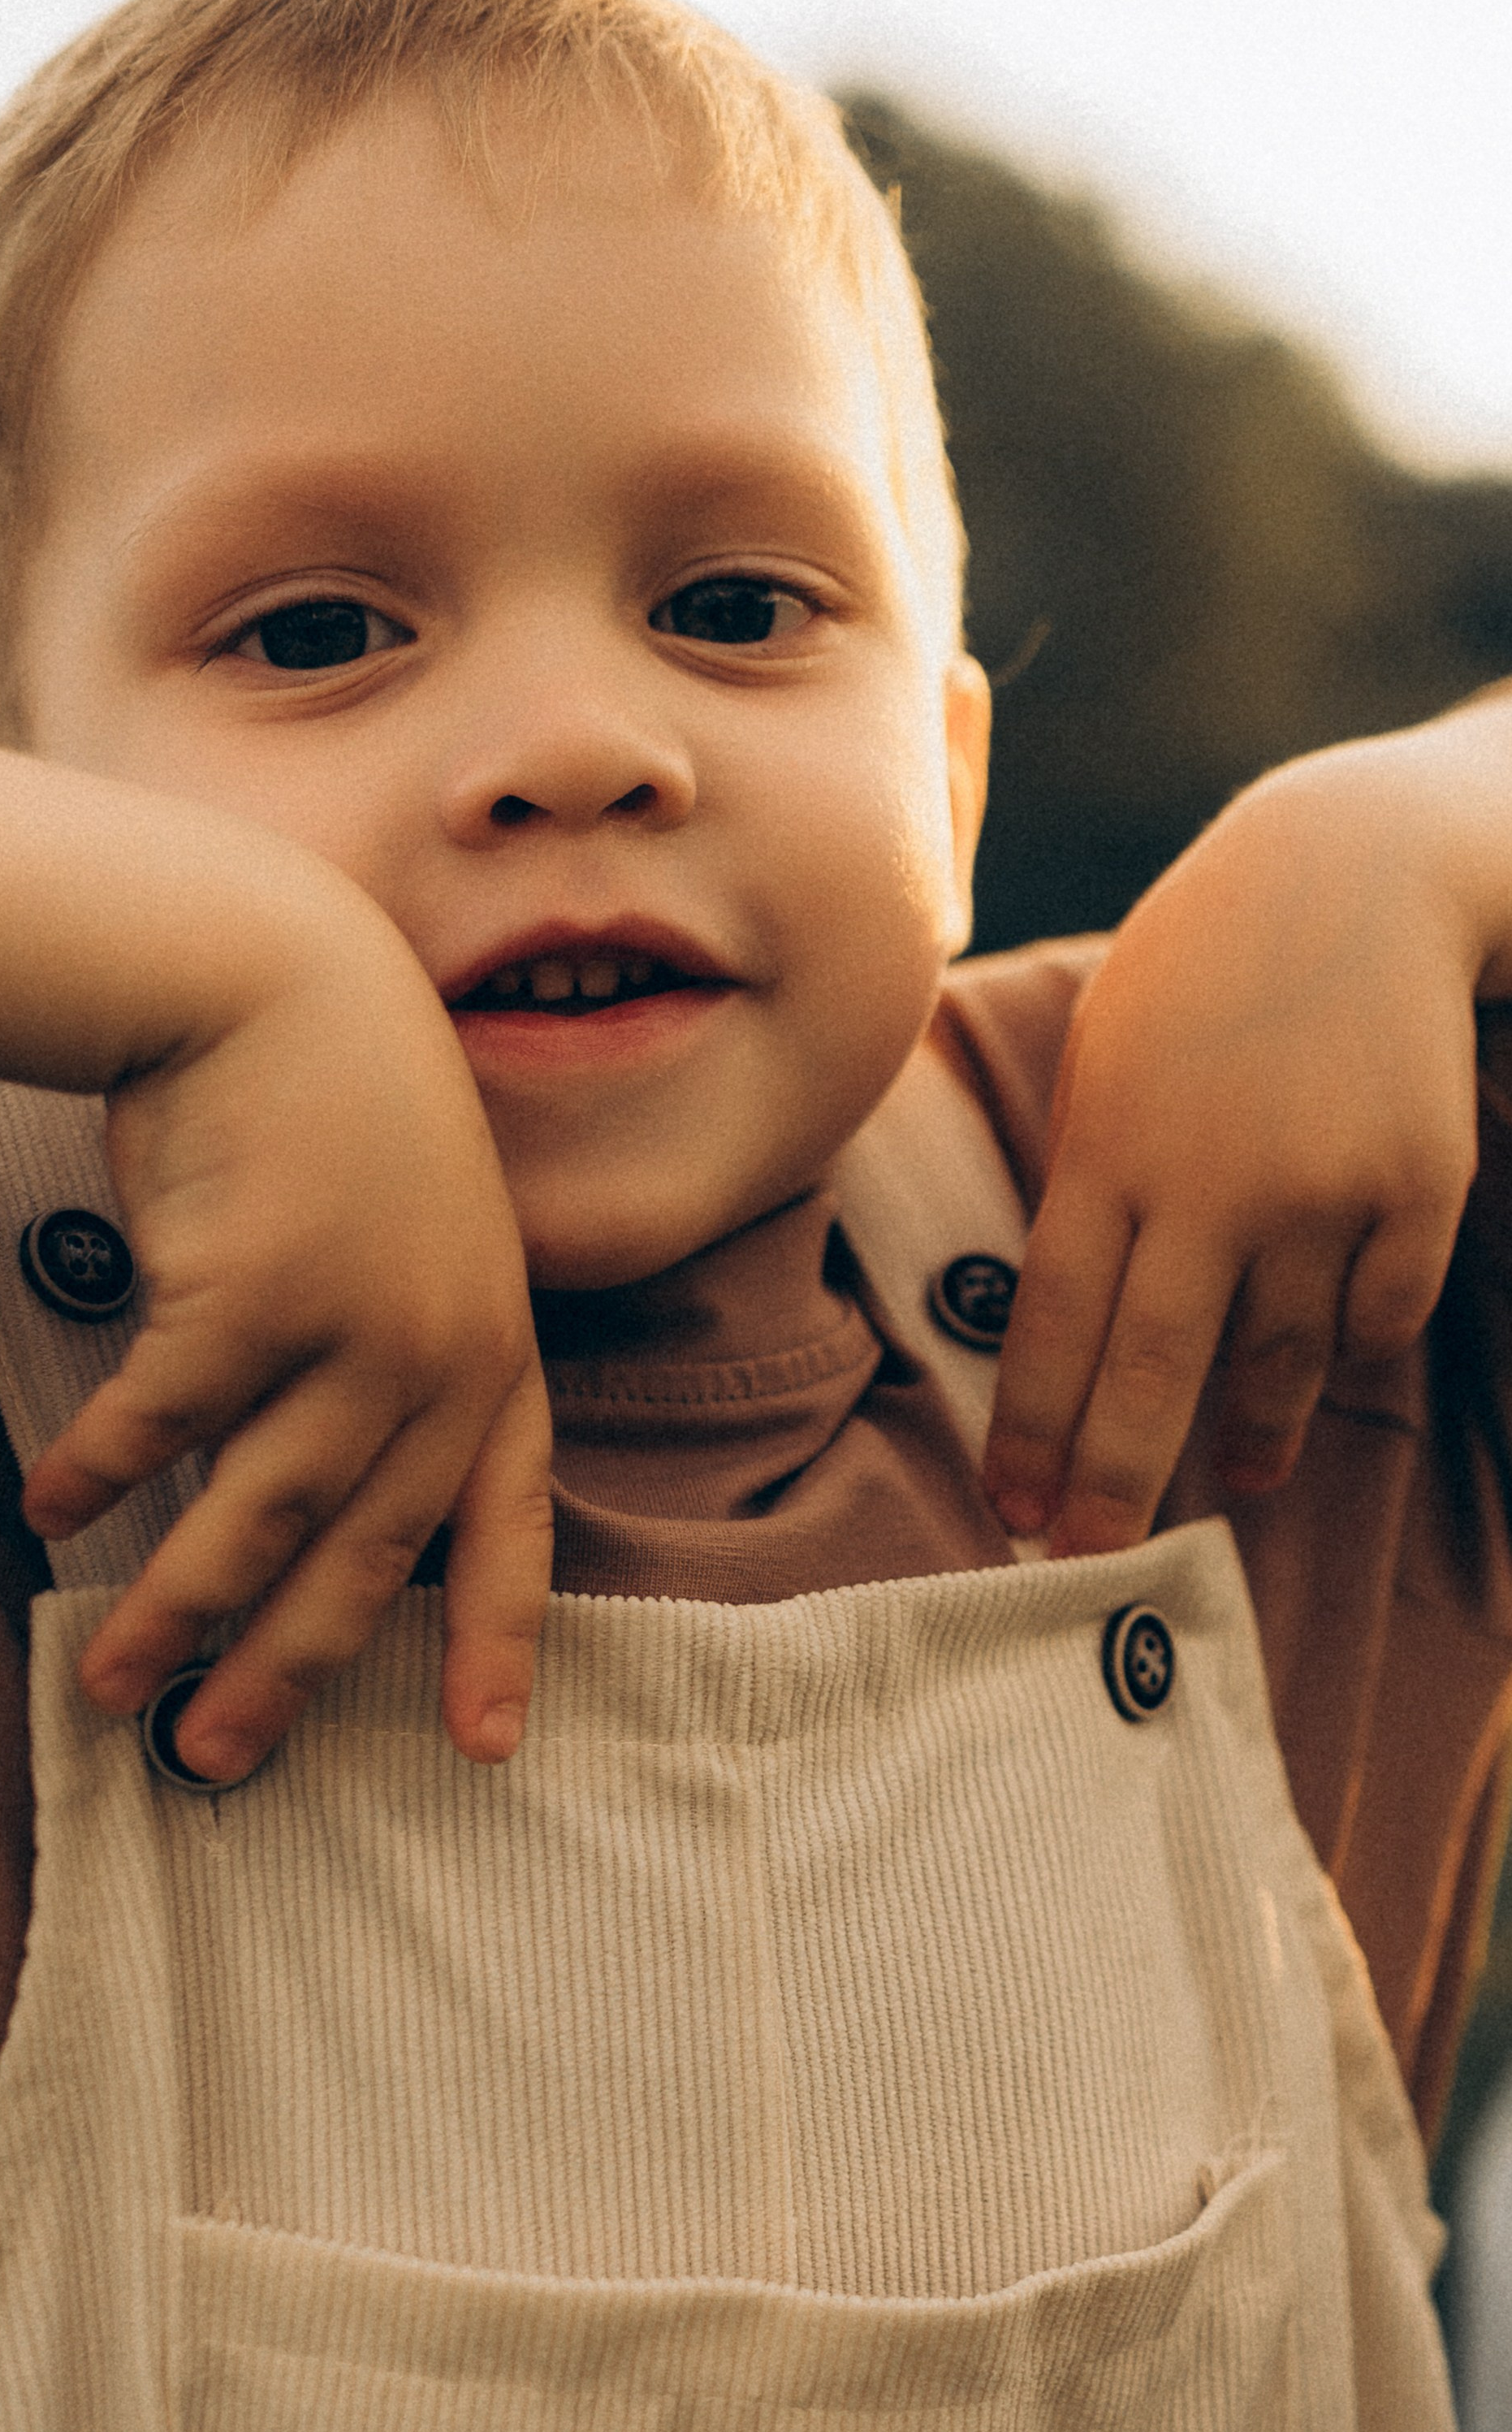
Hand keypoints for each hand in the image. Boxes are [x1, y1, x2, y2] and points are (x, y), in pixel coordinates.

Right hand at [22, 918, 551, 1782]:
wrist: (280, 975)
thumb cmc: (338, 1115)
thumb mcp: (422, 1244)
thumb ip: (399, 1369)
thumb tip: (317, 1508)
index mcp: (497, 1353)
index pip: (509, 1527)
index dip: (496, 1641)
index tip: (482, 1747)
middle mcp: (442, 1357)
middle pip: (363, 1559)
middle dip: (284, 1671)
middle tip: (217, 1757)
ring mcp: (351, 1330)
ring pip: (253, 1518)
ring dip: (171, 1609)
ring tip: (106, 1682)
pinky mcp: (248, 1296)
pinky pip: (158, 1425)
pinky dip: (97, 1473)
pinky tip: (48, 1510)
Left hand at [982, 733, 1489, 1553]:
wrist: (1357, 872)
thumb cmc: (1200, 972)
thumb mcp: (1109, 1056)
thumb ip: (1091, 1184)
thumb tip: (1073, 1328)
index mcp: (1112, 1148)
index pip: (1053, 1323)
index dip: (1032, 1430)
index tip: (1014, 1512)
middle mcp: (1214, 1181)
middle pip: (1153, 1372)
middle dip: (1117, 1481)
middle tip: (1093, 1559)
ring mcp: (1323, 1188)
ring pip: (1277, 1361)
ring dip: (1249, 1434)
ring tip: (1234, 1481)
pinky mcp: (1417, 1187)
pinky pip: (1377, 1315)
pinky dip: (1347, 1345)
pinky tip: (1322, 1362)